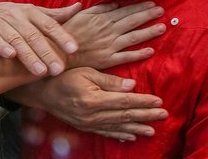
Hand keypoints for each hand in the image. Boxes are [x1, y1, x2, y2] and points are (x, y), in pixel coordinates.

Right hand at [0, 2, 81, 75]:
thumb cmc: (17, 16)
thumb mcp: (36, 12)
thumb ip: (56, 15)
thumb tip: (79, 7)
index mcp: (32, 12)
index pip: (49, 25)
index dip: (62, 37)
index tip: (74, 49)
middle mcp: (18, 17)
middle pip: (34, 36)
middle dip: (47, 53)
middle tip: (59, 69)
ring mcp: (2, 24)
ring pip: (17, 40)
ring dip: (28, 56)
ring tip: (40, 72)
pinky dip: (1, 46)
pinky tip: (10, 56)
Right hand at [25, 67, 167, 140]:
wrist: (43, 93)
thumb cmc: (64, 77)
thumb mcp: (86, 72)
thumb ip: (109, 80)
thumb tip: (131, 86)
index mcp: (94, 99)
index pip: (125, 101)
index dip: (143, 102)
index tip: (159, 101)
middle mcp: (93, 115)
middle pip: (125, 116)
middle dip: (146, 116)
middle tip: (164, 115)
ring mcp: (89, 124)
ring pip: (118, 127)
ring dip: (137, 128)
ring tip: (152, 130)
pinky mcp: (85, 127)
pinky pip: (106, 133)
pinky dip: (120, 135)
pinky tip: (130, 136)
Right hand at [64, 2, 165, 69]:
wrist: (60, 52)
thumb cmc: (69, 31)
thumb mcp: (82, 14)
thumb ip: (99, 8)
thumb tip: (115, 2)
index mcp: (103, 19)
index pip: (126, 11)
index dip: (140, 7)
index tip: (153, 4)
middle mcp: (109, 31)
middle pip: (133, 21)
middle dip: (148, 16)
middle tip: (162, 11)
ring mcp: (110, 46)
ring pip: (133, 37)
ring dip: (149, 32)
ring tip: (162, 27)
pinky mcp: (108, 59)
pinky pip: (126, 56)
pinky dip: (138, 54)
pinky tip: (150, 51)